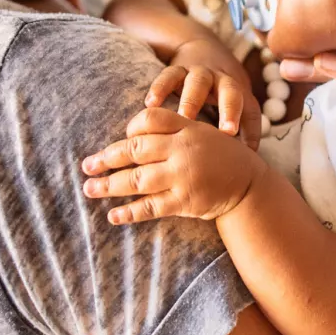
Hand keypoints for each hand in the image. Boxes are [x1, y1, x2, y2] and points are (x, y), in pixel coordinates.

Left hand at [82, 108, 268, 224]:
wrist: (249, 185)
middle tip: (86, 166)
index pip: (149, 119)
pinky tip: (113, 215)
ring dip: (109, 185)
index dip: (130, 128)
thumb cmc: (220, 156)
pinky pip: (150, 207)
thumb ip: (171, 128)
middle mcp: (183, 149)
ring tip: (89, 189)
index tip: (121, 139)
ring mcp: (183, 176)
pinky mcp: (185, 201)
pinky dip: (129, 212)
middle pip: (136, 149)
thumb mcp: (201, 132)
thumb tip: (130, 134)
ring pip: (137, 179)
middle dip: (107, 158)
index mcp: (187, 127)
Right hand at [146, 37, 261, 148]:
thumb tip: (247, 163)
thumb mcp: (237, 104)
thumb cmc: (221, 91)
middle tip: (225, 132)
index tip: (248, 148)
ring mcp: (199, 73)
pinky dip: (160, 88)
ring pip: (198, 83)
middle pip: (230, 92)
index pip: (249, 109)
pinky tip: (150, 104)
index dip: (251, 127)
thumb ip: (244, 131)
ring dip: (191, 101)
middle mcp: (222, 80)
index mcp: (238, 92)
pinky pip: (168, 75)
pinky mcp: (177, 69)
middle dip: (229, 110)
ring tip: (183, 119)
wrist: (203, 48)